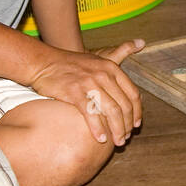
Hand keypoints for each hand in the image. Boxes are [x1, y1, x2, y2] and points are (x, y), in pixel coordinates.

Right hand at [28, 40, 144, 144]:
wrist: (43, 63)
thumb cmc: (71, 64)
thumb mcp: (98, 59)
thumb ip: (121, 54)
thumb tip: (142, 43)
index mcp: (112, 68)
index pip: (133, 94)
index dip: (136, 112)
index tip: (135, 125)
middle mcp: (104, 75)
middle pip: (124, 105)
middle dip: (127, 125)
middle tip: (125, 138)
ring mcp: (89, 83)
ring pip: (111, 112)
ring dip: (116, 130)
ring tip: (116, 142)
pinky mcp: (74, 92)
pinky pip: (91, 114)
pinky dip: (98, 129)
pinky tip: (100, 138)